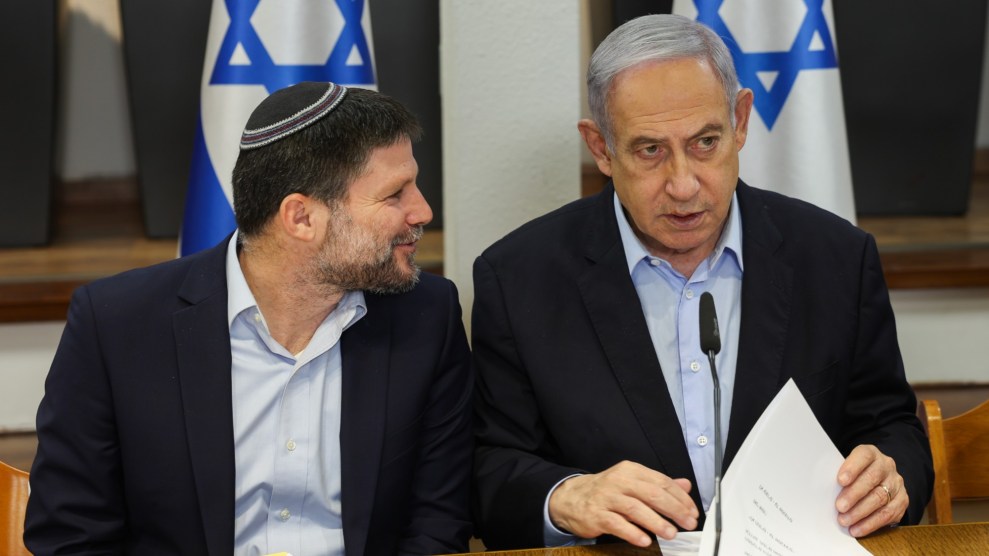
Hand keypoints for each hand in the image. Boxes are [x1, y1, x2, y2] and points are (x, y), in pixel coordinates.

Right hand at [548, 460, 698, 546]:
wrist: (571, 498)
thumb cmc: (606, 491)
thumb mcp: (632, 482)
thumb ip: (658, 484)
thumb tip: (685, 485)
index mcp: (630, 471)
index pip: (661, 482)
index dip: (680, 498)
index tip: (692, 511)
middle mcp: (618, 481)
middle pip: (651, 494)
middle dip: (674, 509)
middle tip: (688, 523)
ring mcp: (606, 498)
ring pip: (635, 509)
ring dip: (656, 522)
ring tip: (671, 533)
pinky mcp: (596, 515)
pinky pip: (617, 524)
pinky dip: (633, 532)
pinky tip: (645, 540)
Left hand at [835, 444, 907, 536]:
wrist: (880, 480)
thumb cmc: (855, 475)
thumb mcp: (848, 469)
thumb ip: (841, 476)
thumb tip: (825, 491)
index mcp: (871, 454)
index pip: (864, 456)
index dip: (852, 468)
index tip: (840, 480)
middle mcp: (886, 466)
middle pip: (871, 479)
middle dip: (854, 494)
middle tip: (839, 507)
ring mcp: (896, 483)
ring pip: (880, 498)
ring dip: (860, 512)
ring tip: (845, 520)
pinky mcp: (902, 501)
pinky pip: (888, 514)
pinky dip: (870, 524)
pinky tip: (857, 529)